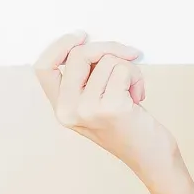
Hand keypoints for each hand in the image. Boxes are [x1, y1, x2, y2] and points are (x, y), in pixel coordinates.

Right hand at [32, 30, 171, 166]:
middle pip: (79, 55)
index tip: (82, 36)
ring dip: (128, 68)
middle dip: (109, 48)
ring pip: (107, 60)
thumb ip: (87, 78)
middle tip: (129, 56)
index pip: (43, 68)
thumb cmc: (128, 125)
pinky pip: (123, 70)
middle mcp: (68, 110)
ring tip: (132, 91)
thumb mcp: (96, 102)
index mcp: (61, 108)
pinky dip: (137, 78)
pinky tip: (138, 98)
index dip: (60, 45)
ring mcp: (87, 110)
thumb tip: (93, 43)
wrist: (150, 157)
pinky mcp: (111, 108)